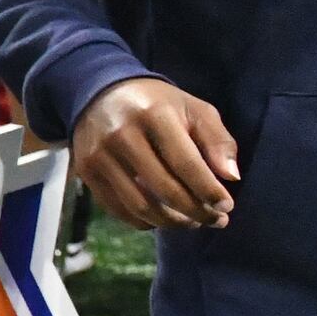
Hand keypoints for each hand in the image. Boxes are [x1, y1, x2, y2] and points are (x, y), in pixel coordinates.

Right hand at [71, 76, 240, 229]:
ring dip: (171, 222)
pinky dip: (144, 221)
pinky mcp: (85, 171)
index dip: (209, 190)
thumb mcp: (194, 110)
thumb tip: (230, 177)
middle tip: (216, 220)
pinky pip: (117, 208)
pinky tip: (162, 218)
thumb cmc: (157, 104)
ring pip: (140, 205)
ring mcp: (99, 155)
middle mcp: (122, 135)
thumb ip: (217, 141)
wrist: (101, 93)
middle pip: (164, 189)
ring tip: (192, 222)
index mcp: (154, 115)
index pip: (186, 164)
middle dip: (196, 211)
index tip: (227, 206)